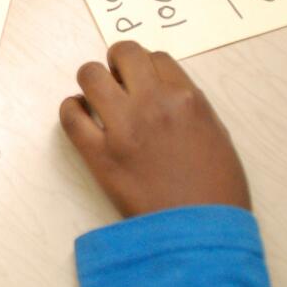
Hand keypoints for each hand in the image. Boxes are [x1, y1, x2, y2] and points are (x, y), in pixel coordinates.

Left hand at [59, 41, 249, 217]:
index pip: (156, 57)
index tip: (141, 81)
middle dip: (117, 63)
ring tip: (98, 100)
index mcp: (186, 98)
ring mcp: (123, 127)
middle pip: (122, 53)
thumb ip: (189, 106)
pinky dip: (72, 110)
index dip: (146, 66)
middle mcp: (153, 104)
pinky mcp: (99, 154)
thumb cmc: (216, 189)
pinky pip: (69, 115)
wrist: (199, 233)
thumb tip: (161, 89)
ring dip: (92, 82)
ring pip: (89, 75)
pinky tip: (81, 118)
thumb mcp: (217, 135)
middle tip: (117, 82)